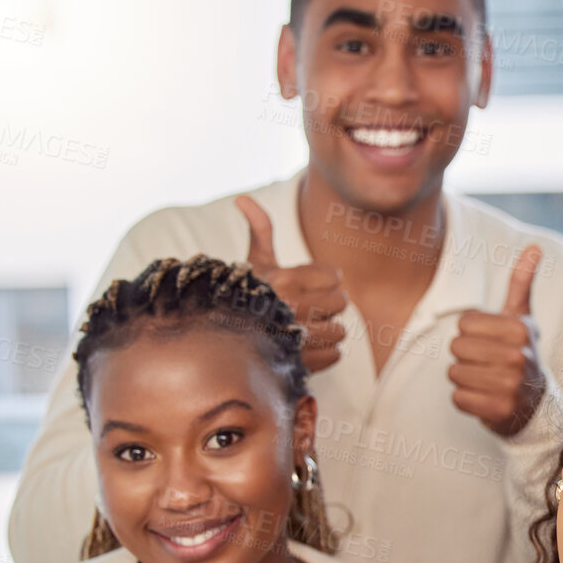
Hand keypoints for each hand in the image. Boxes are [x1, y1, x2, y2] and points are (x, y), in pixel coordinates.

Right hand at [236, 195, 347, 371]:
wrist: (222, 340)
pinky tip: (306, 347)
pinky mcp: (299, 364)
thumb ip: (259, 231)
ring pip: (340, 331)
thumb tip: (242, 198)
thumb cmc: (244, 296)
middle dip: (329, 304)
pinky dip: (325, 354)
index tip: (310, 285)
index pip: (335, 277)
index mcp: (283, 280)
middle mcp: (289, 308)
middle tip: (310, 306)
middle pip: (341, 303)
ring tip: (306, 327)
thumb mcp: (254, 263)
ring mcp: (294, 338)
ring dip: (328, 331)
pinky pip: (335, 355)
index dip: (326, 280)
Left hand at [448, 245, 545, 436]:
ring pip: (454, 373)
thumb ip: (521, 284)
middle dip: (465, 356)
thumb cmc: (519, 353)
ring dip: (464, 378)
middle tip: (486, 363)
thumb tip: (535, 247)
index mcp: (520, 330)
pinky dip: (466, 400)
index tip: (489, 342)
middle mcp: (518, 357)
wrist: (535, 404)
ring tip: (486, 380)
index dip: (471, 333)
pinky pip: (458, 398)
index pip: (463, 323)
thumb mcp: (521, 319)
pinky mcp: (500, 411)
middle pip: (456, 347)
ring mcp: (510, 386)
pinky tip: (485, 397)